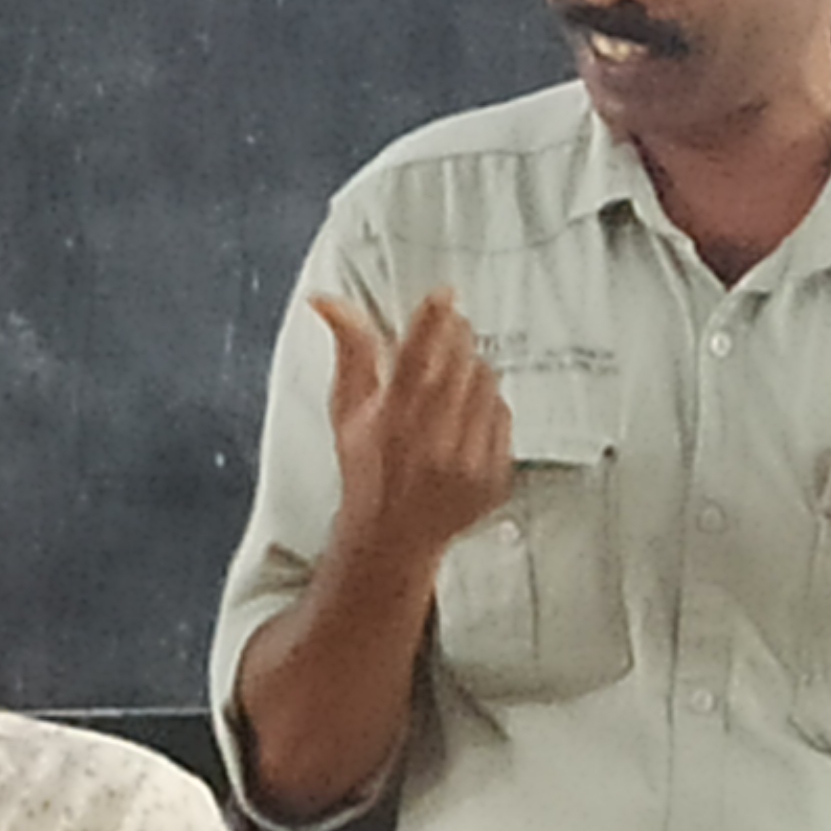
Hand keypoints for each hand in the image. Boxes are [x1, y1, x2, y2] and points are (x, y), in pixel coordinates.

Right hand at [313, 288, 511, 565]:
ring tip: (451, 385)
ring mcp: (466, 460)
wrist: (392, 535)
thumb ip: (348, 351)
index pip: (416, 354)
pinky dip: (488, 405)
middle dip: (455, 337)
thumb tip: (327, 302)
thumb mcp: (346, 410)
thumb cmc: (366, 470)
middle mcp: (430, 441)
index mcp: (390, 420)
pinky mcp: (492, 474)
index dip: (433, 318)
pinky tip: (465, 418)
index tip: (443, 296)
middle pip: (459, 362)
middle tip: (449, 332)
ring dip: (472, 370)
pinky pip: (503, 415)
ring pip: (486, 382)